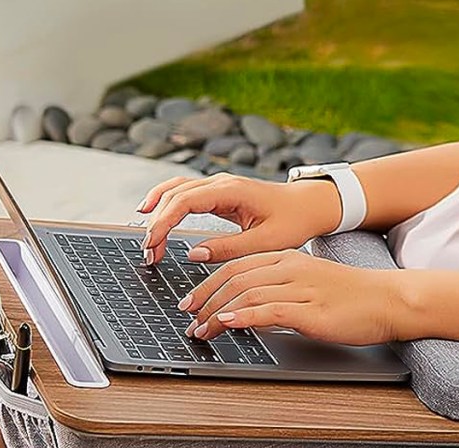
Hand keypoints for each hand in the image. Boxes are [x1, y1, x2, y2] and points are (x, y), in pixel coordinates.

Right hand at [137, 173, 340, 264]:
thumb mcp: (265, 242)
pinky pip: (185, 192)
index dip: (163, 222)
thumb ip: (229, 248)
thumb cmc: (294, 221)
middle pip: (174, 195)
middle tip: (149, 254)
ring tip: (147, 239)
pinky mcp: (219, 192)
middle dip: (156, 223)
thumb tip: (193, 253)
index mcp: (231, 190)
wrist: (311, 205)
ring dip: (157, 211)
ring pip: (176, 190)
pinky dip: (166, 202)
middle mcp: (221, 183)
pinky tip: (153, 213)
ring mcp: (218, 185)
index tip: (152, 245)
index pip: (184, 201)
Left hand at [177, 250, 404, 344]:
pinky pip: (270, 309)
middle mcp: (290, 269)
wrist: (389, 300)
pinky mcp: (311, 309)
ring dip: (217, 312)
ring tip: (202, 329)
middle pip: (234, 278)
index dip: (208, 283)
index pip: (237, 266)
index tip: (191, 301)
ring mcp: (300, 288)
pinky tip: (229, 323)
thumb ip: (280, 291)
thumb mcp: (309, 285)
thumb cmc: (352, 297)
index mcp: (287, 260)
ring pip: (247, 294)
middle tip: (187, 316)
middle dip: (205, 298)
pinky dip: (244, 316)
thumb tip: (250, 308)